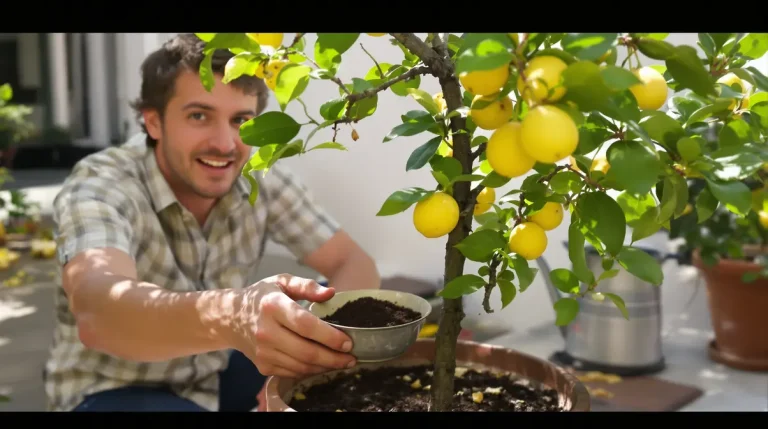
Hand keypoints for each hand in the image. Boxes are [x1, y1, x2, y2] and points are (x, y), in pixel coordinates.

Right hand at [230, 274, 355, 378]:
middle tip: (351, 358)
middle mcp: (266, 331)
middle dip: (334, 358)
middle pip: (306, 351)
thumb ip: (307, 286)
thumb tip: (330, 293)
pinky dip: (310, 372)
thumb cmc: (262, 296)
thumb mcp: (282, 281)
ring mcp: (263, 351)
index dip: (330, 336)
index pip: (306, 325)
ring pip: (301, 366)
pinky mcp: (262, 365)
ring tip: (342, 363)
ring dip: (325, 368)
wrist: (229, 317)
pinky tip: (322, 366)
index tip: (348, 342)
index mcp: (273, 306)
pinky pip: (292, 373)